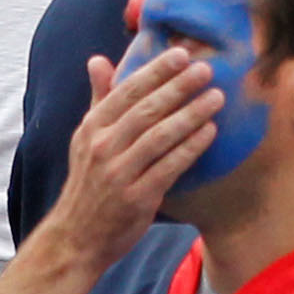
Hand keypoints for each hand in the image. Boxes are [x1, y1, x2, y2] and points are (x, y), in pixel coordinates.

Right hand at [40, 47, 224, 278]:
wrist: (76, 239)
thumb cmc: (88, 182)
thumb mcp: (85, 139)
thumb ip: (98, 99)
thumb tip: (97, 59)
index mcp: (92, 128)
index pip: (127, 91)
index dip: (155, 71)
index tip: (181, 54)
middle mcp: (103, 147)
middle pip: (146, 110)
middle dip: (178, 87)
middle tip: (206, 69)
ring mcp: (119, 174)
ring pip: (160, 137)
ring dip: (191, 114)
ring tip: (216, 97)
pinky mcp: (136, 198)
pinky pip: (169, 167)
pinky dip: (190, 148)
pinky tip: (210, 132)